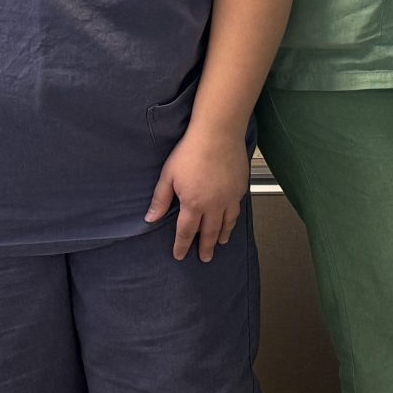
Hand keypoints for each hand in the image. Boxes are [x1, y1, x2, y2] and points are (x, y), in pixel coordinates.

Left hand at [147, 125, 248, 261]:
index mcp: (194, 204)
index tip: (180, 255)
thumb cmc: (191, 151)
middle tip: (206, 258)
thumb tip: (151, 219)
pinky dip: (233, 219)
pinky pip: (237, 209)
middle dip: (206, 247)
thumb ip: (160, 199)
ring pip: (227, 223)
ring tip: (222, 243)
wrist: (218, 134)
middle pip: (210, 233)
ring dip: (223, 235)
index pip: (187, 232)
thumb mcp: (168, 175)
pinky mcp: (240, 187)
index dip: (182, 246)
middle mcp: (214, 205)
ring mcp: (230, 197)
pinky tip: (231, 219)